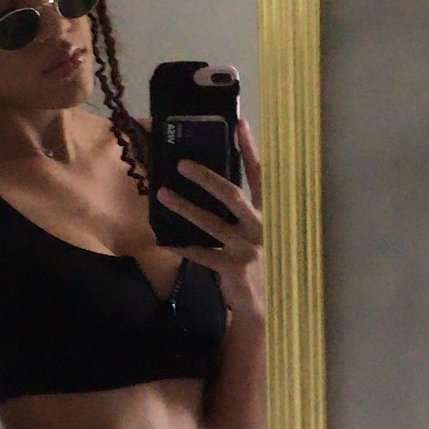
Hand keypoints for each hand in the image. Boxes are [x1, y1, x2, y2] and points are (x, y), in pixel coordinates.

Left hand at [156, 115, 264, 317]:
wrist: (264, 305)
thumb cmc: (254, 262)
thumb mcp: (252, 233)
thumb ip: (238, 212)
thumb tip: (208, 183)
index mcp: (266, 214)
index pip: (260, 176)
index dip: (250, 149)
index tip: (239, 123)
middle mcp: (260, 227)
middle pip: (233, 196)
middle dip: (207, 178)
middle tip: (182, 164)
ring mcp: (248, 249)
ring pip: (211, 223)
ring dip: (184, 207)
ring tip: (162, 194)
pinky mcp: (234, 269)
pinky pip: (202, 254)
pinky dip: (182, 247)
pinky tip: (165, 240)